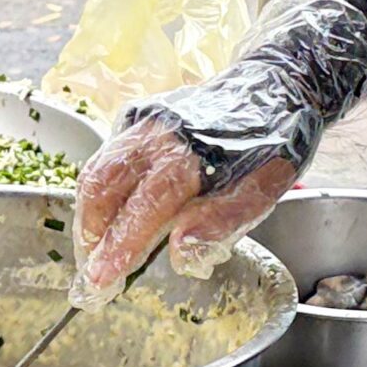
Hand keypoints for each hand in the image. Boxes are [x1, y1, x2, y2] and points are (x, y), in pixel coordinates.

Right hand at [71, 121, 296, 298]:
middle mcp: (157, 135)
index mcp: (190, 154)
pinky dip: (98, 193)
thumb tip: (180, 251)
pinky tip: (104, 218)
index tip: (103, 279)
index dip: (120, 244)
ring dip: (90, 215)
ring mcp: (145, 124)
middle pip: (105, 186)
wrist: (276, 87)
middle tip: (92, 275)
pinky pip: (107, 158)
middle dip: (94, 235)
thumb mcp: (264, 189)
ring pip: (99, 170)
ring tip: (92, 250)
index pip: (143, 206)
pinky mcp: (140, 120)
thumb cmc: (272, 145)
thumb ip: (223, 221)